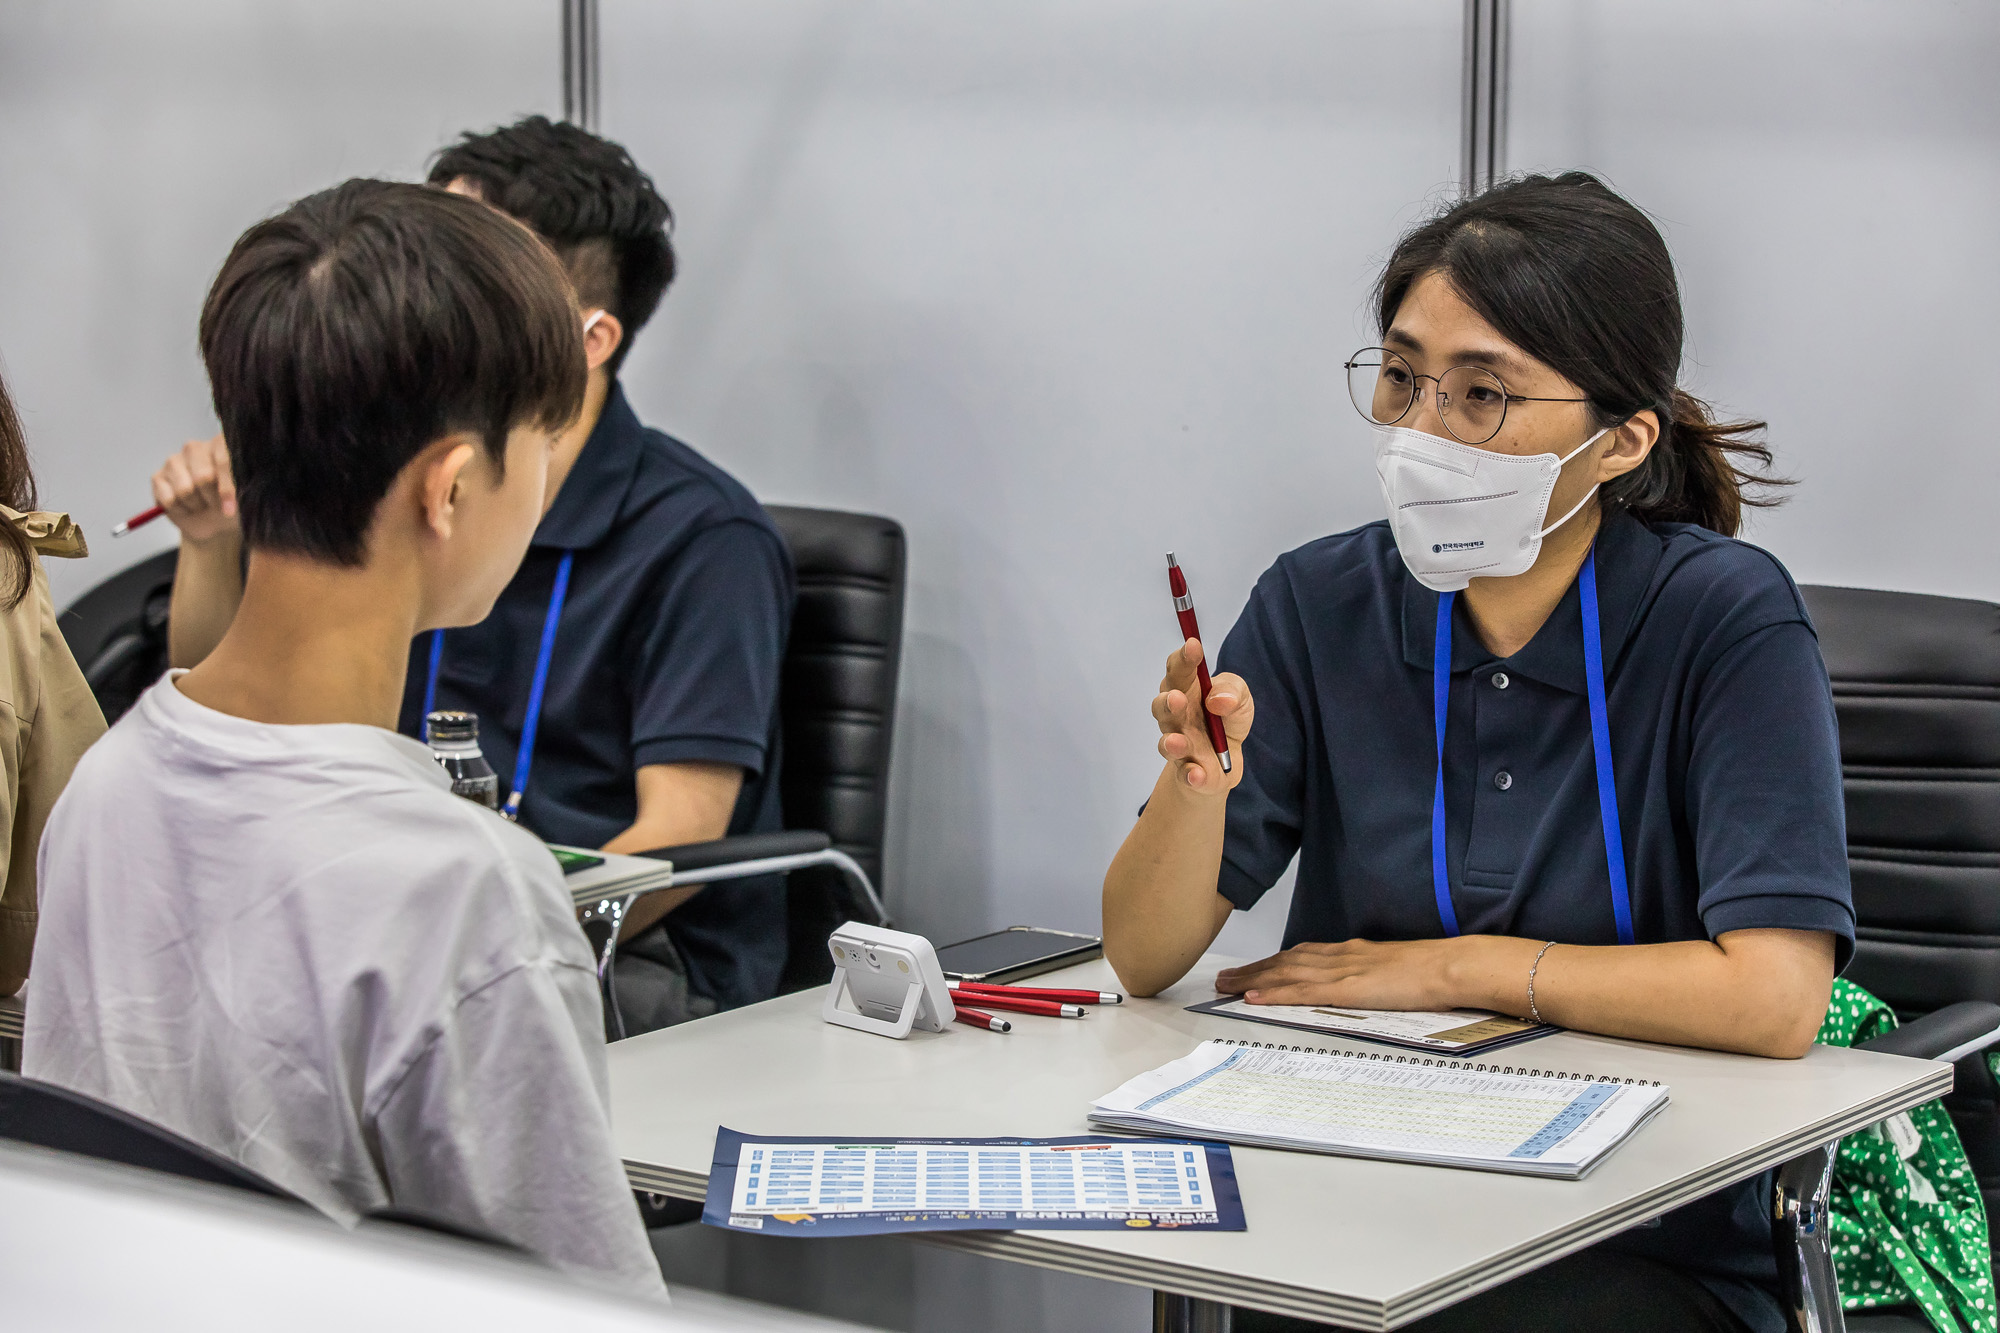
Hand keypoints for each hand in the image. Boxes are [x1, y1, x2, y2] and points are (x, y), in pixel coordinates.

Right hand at [150, 434, 237, 543]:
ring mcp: (174, 461)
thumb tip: (235, 494)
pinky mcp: (158, 477)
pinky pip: (169, 500)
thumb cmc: (235, 504)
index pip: (223, 460)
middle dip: (212, 498)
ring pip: (185, 490)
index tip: (230, 509)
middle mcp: (195, 448)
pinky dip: (181, 511)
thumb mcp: (246, 496)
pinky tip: (188, 507)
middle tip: (218, 505)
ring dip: (197, 505)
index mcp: (220, 444)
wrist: (217, 523)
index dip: (227, 488)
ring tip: (203, 504)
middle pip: (203, 477)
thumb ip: (243, 486)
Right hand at [1151, 638, 1253, 795]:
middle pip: (1163, 705)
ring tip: (1178, 741)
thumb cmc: (1227, 719)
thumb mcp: (1240, 698)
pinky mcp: (1189, 772)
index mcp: (1187, 689)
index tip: (1194, 646)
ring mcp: (1180, 745)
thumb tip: (1218, 700)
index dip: (1183, 658)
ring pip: (1168, 742)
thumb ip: (1233, 691)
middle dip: (1168, 702)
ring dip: (1172, 742)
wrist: (1227, 762)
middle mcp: (1176, 716)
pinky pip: (1186, 775)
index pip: (1178, 669)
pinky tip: (1197, 774)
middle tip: (1177, 698)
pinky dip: (1190, 775)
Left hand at [1215, 939, 1453, 1009]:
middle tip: (1223, 978)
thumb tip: (1362, 987)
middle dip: (1252, 970)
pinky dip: (1274, 993)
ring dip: (1252, 980)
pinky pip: (1302, 991)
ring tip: (1226, 987)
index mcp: (1351, 953)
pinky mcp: (1346, 988)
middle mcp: (1339, 956)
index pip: (1301, 955)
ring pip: (1285, 973)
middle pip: (1284, 962)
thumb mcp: (1392, 971)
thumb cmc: (1430, 972)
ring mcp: (1341, 971)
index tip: (1251, 968)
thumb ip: (1371, 977)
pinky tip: (1254, 998)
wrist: (1449, 966)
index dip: (1272, 962)